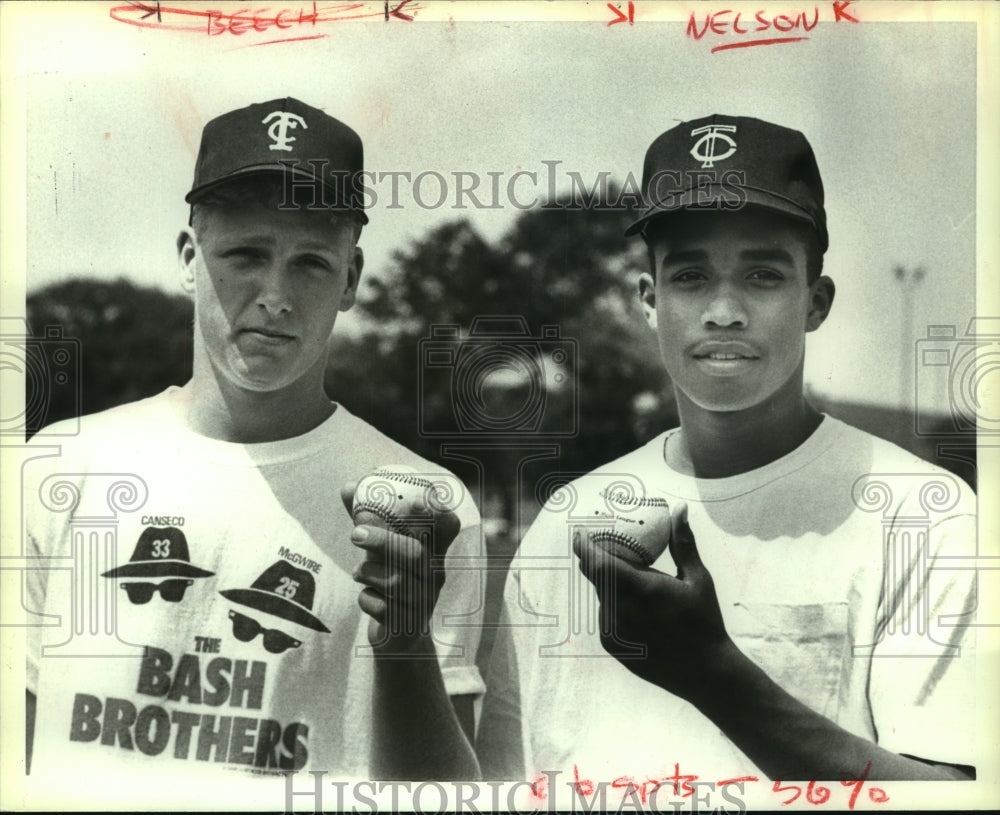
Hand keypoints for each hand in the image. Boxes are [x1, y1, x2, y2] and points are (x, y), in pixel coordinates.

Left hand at [340, 483, 459, 652]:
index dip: (435, 512)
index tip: (414, 500)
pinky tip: (367, 596)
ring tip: (357, 570)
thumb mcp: (382, 548)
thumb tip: (348, 487)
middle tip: (355, 533)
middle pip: (415, 554)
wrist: (398, 634)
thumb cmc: (391, 578)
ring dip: (369, 571)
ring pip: (397, 582)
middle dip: (382, 540)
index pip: (447, 527)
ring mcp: (423, 602)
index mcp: (433, 550)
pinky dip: (367, 599)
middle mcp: (433, 575)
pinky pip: (383, 609)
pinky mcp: (407, 626)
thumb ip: (368, 518)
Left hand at [574, 502, 732, 700]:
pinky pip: (605, 615)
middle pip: (596, 577)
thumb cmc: (704, 620)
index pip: (599, 564)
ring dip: (608, 583)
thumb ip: (683, 543)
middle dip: (595, 559)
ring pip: (601, 596)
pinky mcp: (612, 645)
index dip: (584, 547)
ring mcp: (614, 631)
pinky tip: (636, 608)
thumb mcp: (698, 579)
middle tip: (603, 546)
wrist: (704, 671)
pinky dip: (614, 604)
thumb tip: (679, 509)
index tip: (579, 533)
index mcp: (643, 591)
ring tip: (630, 580)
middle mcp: (623, 611)